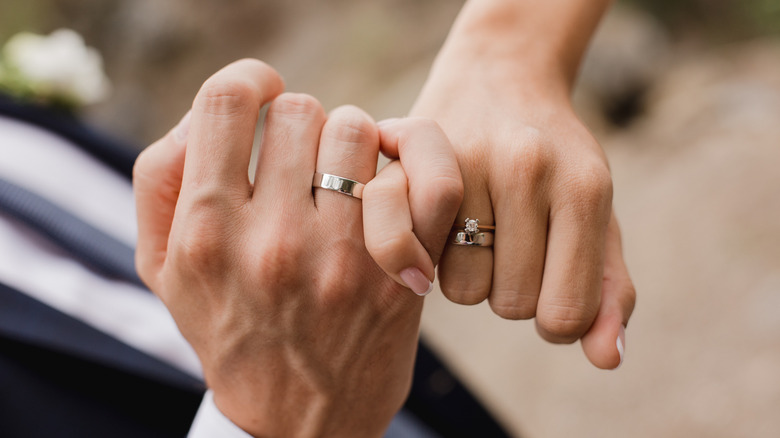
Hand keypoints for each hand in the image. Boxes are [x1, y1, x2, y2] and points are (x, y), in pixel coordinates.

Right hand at [133, 59, 461, 436]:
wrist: (291, 420)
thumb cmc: (227, 329)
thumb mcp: (161, 267)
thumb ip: (160, 177)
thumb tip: (207, 116)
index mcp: (207, 232)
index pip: (227, 101)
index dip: (250, 81)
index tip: (263, 98)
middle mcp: (273, 241)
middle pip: (302, 110)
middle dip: (301, 126)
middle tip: (302, 162)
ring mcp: (342, 258)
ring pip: (361, 131)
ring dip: (353, 144)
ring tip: (343, 178)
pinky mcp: (398, 275)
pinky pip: (428, 178)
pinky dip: (420, 161)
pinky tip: (396, 178)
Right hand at [410, 38, 635, 369]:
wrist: (500, 76)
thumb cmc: (556, 161)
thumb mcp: (598, 218)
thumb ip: (608, 290)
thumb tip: (608, 360)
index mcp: (583, 187)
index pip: (564, 315)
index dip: (557, 318)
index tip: (551, 287)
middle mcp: (526, 169)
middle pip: (512, 304)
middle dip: (513, 291)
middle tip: (514, 251)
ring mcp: (466, 161)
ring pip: (463, 289)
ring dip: (471, 277)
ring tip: (476, 236)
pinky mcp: (415, 160)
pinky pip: (416, 254)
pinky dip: (428, 258)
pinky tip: (438, 233)